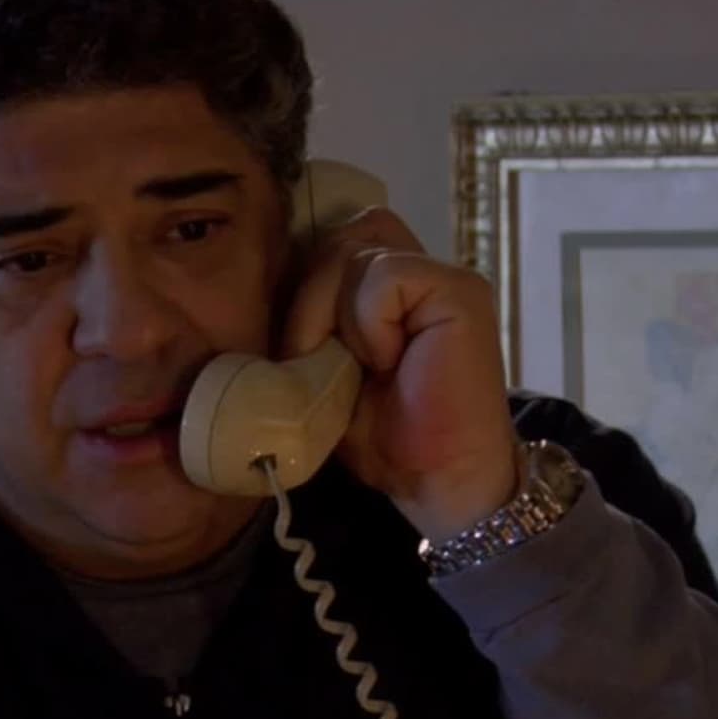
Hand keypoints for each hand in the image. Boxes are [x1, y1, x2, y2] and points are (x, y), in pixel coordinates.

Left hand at [281, 208, 519, 541]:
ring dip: (329, 312)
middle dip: (307, 297)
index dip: (305, 282)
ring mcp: (442, 277)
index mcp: (387, 287)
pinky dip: (368, 321)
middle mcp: (418, 271)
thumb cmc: (387, 437)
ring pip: (354, 251)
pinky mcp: (459, 291)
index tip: (297, 345)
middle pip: (338, 236)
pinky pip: (386, 275)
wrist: (440, 481)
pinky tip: (385, 363)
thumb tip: (259, 291)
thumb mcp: (325, 372)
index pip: (333, 239)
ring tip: (349, 366)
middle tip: (308, 359)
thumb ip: (310, 324)